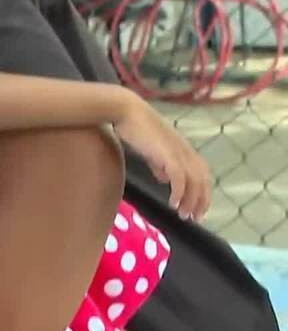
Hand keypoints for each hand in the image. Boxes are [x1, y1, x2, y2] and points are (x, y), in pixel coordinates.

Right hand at [114, 94, 211, 220]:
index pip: (202, 175)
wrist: (127, 112)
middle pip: (203, 181)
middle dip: (201, 201)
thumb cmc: (136, 129)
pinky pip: (179, 177)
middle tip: (195, 218)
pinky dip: (179, 192)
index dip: (202, 193)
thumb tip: (165, 179)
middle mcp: (186, 152)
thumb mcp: (151, 151)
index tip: (196, 209)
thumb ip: (160, 165)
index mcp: (184, 150)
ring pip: (194, 181)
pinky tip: (172, 203)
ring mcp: (179, 152)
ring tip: (183, 214)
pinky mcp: (168, 154)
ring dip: (191, 200)